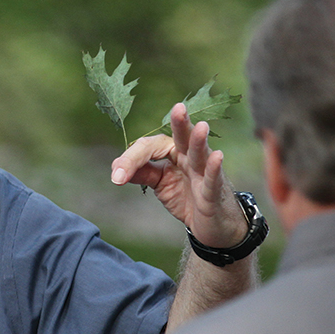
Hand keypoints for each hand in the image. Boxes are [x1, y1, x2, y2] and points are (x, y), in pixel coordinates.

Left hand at [110, 102, 244, 248]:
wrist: (211, 224)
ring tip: (201, 126)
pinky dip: (214, 168)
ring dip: (199, 141)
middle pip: (183, 138)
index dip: (131, 159)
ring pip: (201, 154)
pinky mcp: (213, 193)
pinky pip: (213, 179)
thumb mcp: (160, 183)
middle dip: (180, 123)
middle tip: (179, 108)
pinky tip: (217, 156)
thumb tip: (117, 168)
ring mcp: (204, 174)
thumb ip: (142, 172)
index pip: (150, 147)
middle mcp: (190, 158)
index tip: (117, 177)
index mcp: (174, 152)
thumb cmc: (187, 198)